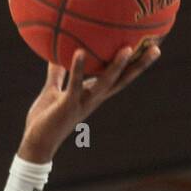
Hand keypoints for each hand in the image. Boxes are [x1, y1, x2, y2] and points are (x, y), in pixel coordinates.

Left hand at [18, 43, 160, 163]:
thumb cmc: (44, 119)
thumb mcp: (52, 92)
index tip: (150, 47)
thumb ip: (56, 73)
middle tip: (156, 48)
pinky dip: (78, 69)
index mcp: (91, 95)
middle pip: (120, 81)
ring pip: (104, 84)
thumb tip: (55, 53)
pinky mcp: (67, 106)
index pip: (118, 77)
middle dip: (138, 66)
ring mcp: (81, 103)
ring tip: (127, 48)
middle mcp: (92, 99)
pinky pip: (74, 85)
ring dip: (116, 68)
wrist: (34, 143)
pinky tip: (80, 52)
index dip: (134, 64)